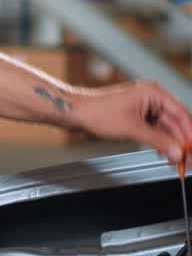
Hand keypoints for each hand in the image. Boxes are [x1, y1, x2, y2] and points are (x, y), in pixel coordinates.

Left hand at [70, 80, 191, 164]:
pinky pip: (156, 132)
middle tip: (187, 161)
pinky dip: (161, 144)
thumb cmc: (96, 112)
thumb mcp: (132, 128)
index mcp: (154, 93)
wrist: (75, 114)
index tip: (191, 151)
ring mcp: (145, 109)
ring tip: (178, 162)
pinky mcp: (137, 119)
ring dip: (172, 146)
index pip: (182, 115)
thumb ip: (158, 140)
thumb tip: (176, 151)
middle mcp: (152, 99)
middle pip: (176, 124)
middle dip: (182, 143)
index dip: (190, 135)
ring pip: (167, 130)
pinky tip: (165, 155)